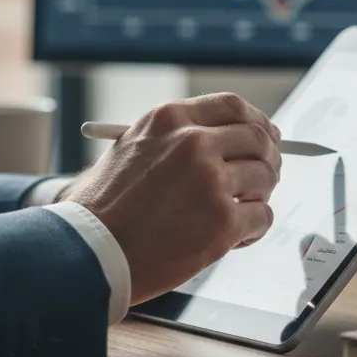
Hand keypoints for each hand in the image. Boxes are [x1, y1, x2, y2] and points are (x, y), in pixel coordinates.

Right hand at [63, 94, 281, 306]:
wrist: (88, 250)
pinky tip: (236, 236)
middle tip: (267, 173)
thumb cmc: (103, 208)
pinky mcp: (222, 221)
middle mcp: (193, 142)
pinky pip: (262, 217)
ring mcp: (210, 181)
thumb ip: (174, 140)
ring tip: (243, 211)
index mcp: (170, 119)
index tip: (265, 134)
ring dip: (260, 195)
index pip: (232, 106)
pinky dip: (254, 229)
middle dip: (268, 157)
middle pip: (257, 137)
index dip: (256, 121)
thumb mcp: (130, 149)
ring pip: (264, 177)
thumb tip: (222, 141)